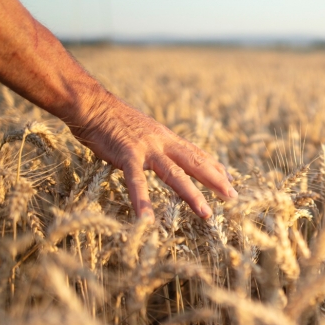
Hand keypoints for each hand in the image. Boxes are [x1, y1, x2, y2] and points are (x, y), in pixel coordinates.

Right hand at [69, 91, 236, 220]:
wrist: (91, 104)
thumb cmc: (113, 119)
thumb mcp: (144, 130)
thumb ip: (158, 143)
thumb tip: (170, 153)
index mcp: (166, 137)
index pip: (196, 153)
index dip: (214, 167)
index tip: (230, 180)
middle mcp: (162, 142)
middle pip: (194, 162)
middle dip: (215, 180)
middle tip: (233, 197)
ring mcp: (146, 149)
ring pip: (174, 173)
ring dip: (191, 194)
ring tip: (205, 213)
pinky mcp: (126, 155)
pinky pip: (136, 181)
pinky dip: (142, 201)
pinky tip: (147, 220)